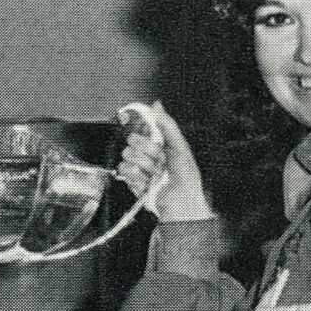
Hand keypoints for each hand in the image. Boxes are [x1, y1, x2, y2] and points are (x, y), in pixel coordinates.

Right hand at [117, 101, 213, 222]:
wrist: (181, 205)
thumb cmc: (186, 178)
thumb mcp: (180, 147)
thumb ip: (168, 126)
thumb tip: (156, 105)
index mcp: (161, 143)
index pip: (143, 128)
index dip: (145, 132)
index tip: (152, 137)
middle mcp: (149, 154)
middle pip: (133, 140)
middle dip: (148, 151)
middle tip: (160, 160)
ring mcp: (140, 167)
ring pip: (127, 155)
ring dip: (143, 165)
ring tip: (155, 174)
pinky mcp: (132, 181)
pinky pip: (124, 170)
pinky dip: (136, 175)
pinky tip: (147, 181)